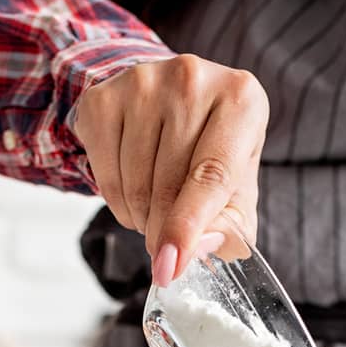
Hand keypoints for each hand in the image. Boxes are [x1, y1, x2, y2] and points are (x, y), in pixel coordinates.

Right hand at [74, 54, 267, 285]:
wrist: (171, 103)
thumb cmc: (215, 151)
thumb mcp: (238, 189)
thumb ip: (229, 227)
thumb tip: (193, 251)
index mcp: (242, 99)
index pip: (211, 176)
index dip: (187, 228)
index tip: (169, 267)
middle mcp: (193, 79)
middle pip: (169, 184)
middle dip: (164, 232)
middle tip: (169, 245)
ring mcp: (144, 81)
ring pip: (134, 183)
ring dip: (141, 218)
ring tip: (156, 209)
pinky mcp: (103, 95)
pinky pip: (104, 174)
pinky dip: (117, 202)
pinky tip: (133, 192)